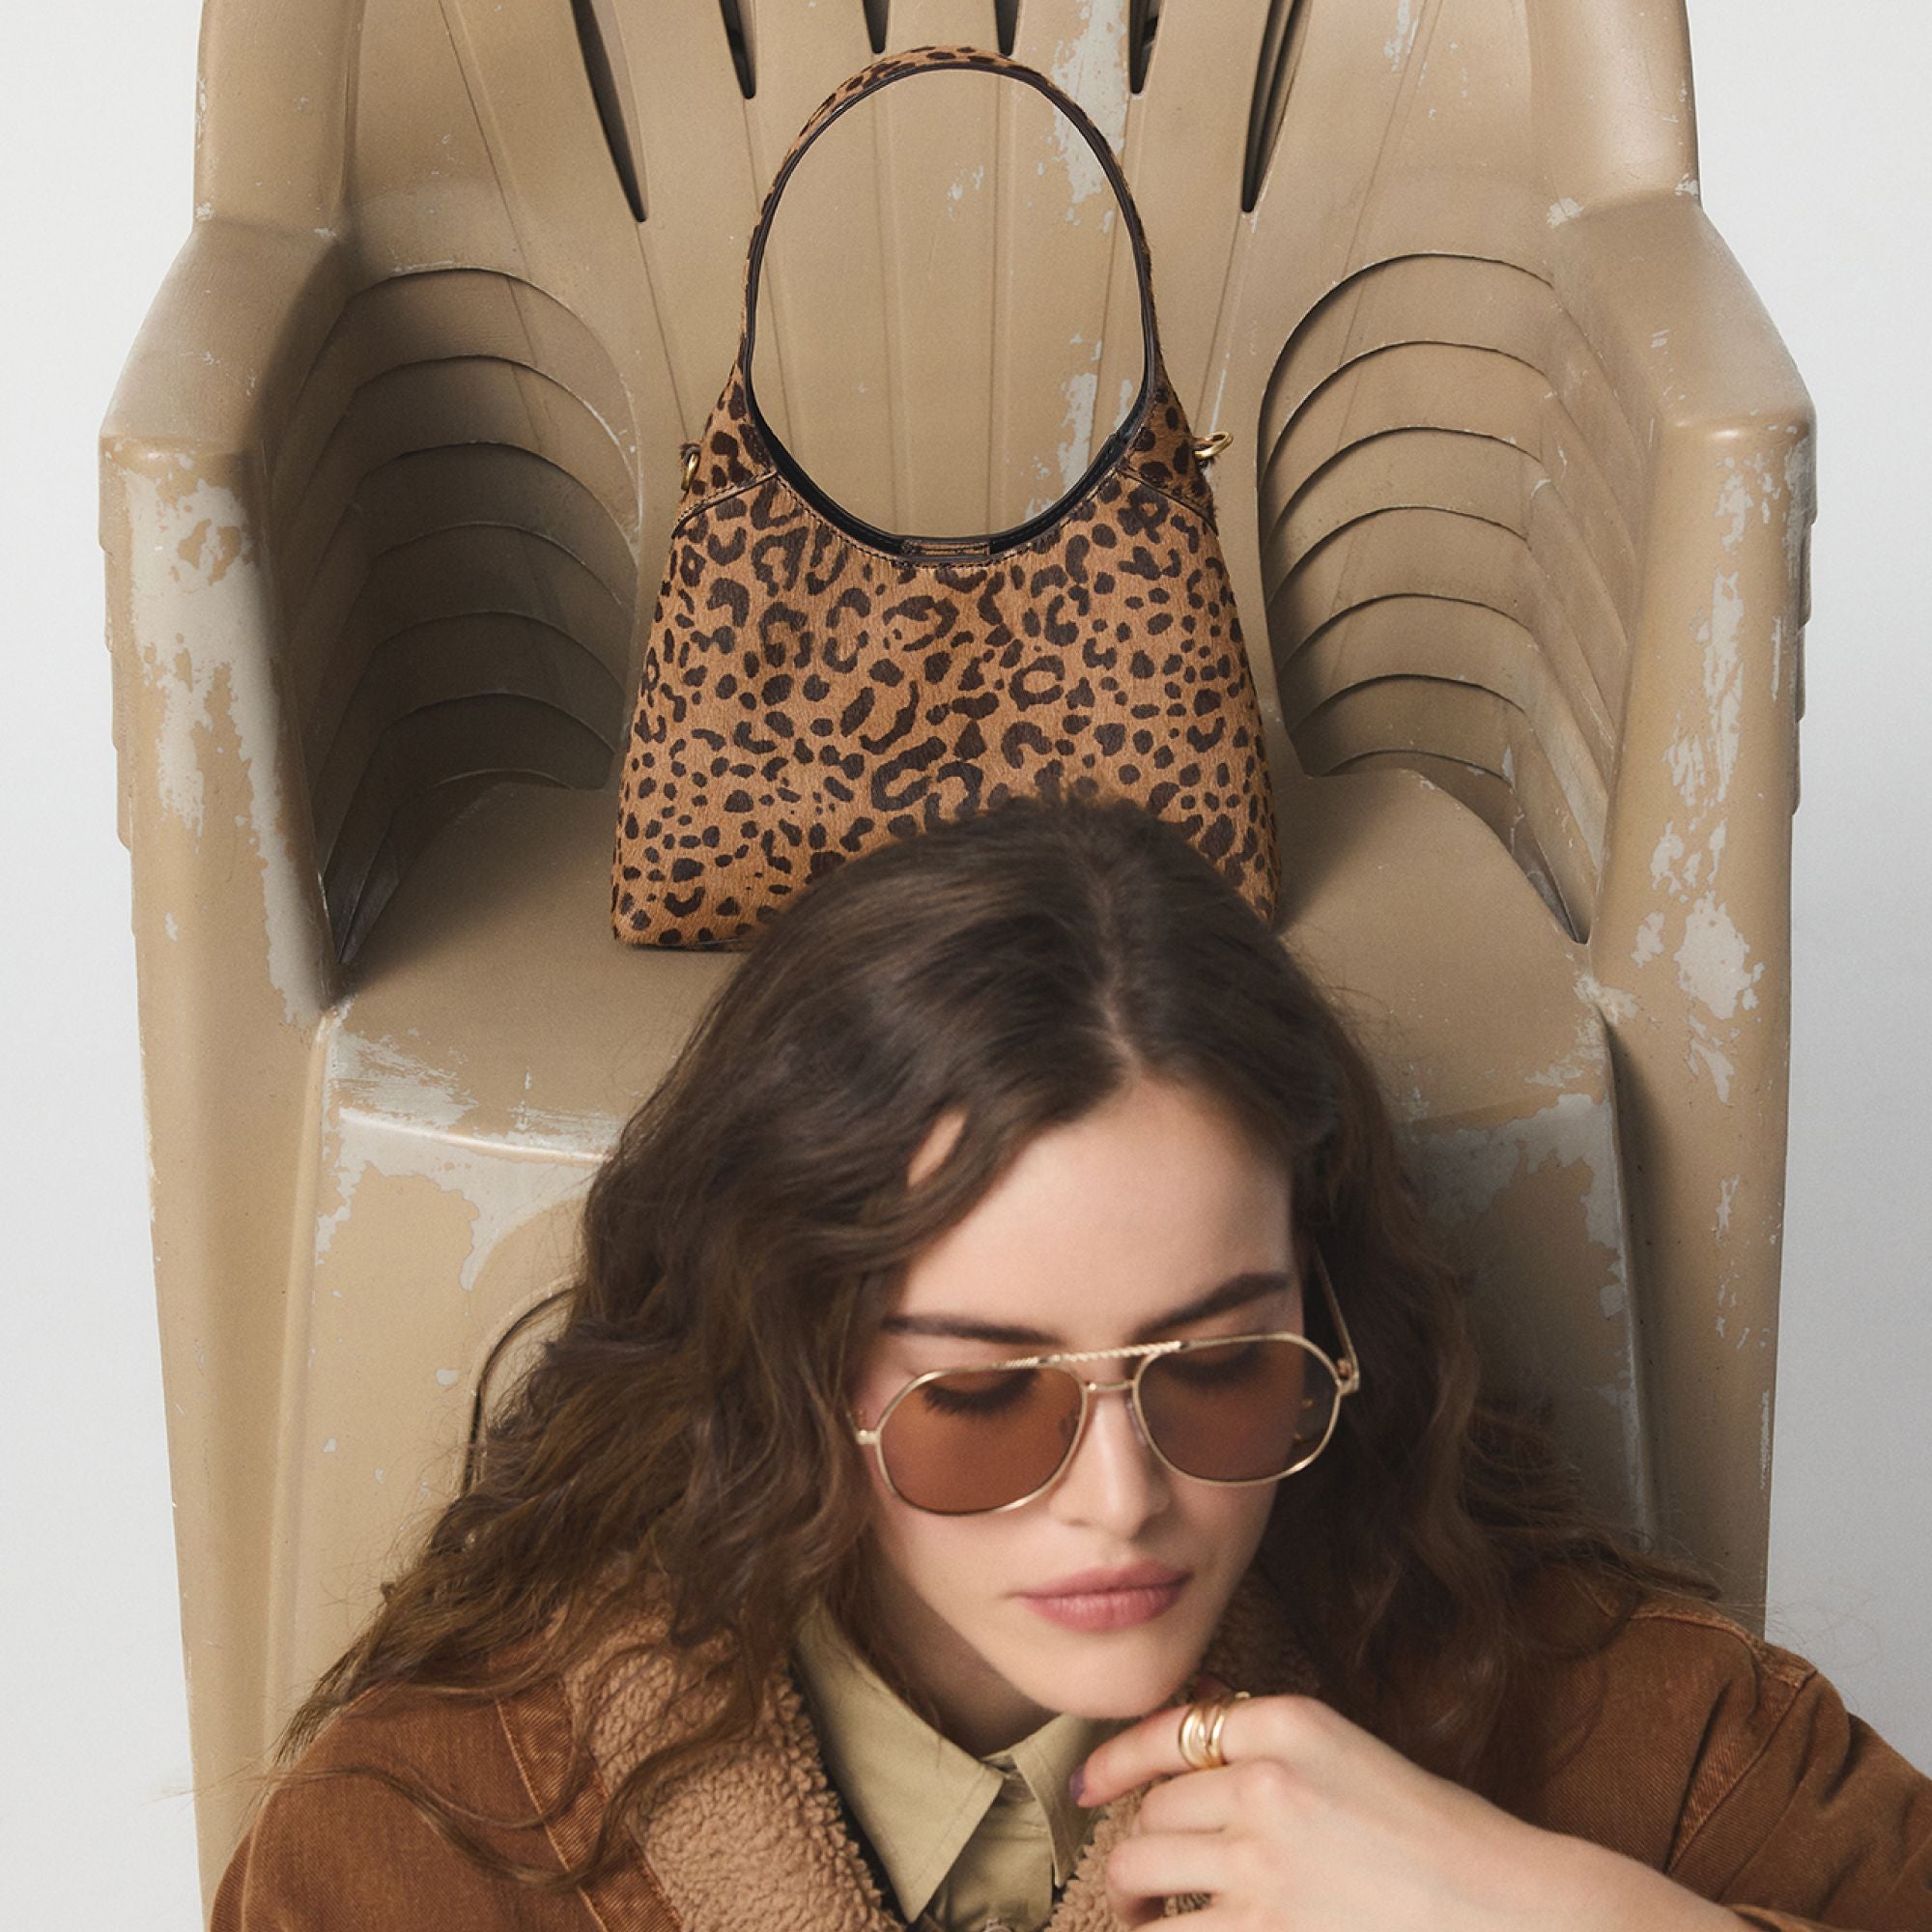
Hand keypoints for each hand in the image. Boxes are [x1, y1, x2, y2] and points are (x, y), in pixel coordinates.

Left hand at [1074, 1686, 1738, 1930]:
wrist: (1515, 1911)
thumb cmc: (1444, 1843)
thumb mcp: (1355, 1760)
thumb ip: (1274, 1748)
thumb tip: (1191, 1739)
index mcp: (1293, 1722)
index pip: (1170, 1729)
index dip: (1113, 1761)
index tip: (1086, 1787)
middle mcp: (1266, 1781)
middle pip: (1154, 1812)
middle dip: (1137, 1848)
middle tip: (1140, 1882)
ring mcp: (1263, 1863)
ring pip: (1145, 1872)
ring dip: (1135, 1901)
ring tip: (1146, 1919)